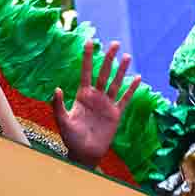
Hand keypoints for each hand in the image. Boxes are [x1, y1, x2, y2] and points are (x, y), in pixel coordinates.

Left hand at [53, 40, 140, 167]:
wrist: (85, 153)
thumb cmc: (71, 138)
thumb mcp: (62, 121)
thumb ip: (58, 105)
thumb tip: (57, 89)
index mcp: (82, 96)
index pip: (86, 72)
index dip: (87, 57)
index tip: (89, 41)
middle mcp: (96, 96)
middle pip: (104, 73)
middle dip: (109, 58)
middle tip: (114, 43)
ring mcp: (107, 104)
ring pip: (115, 82)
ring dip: (121, 70)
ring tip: (127, 56)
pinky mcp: (116, 113)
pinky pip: (125, 98)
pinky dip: (131, 89)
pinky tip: (137, 78)